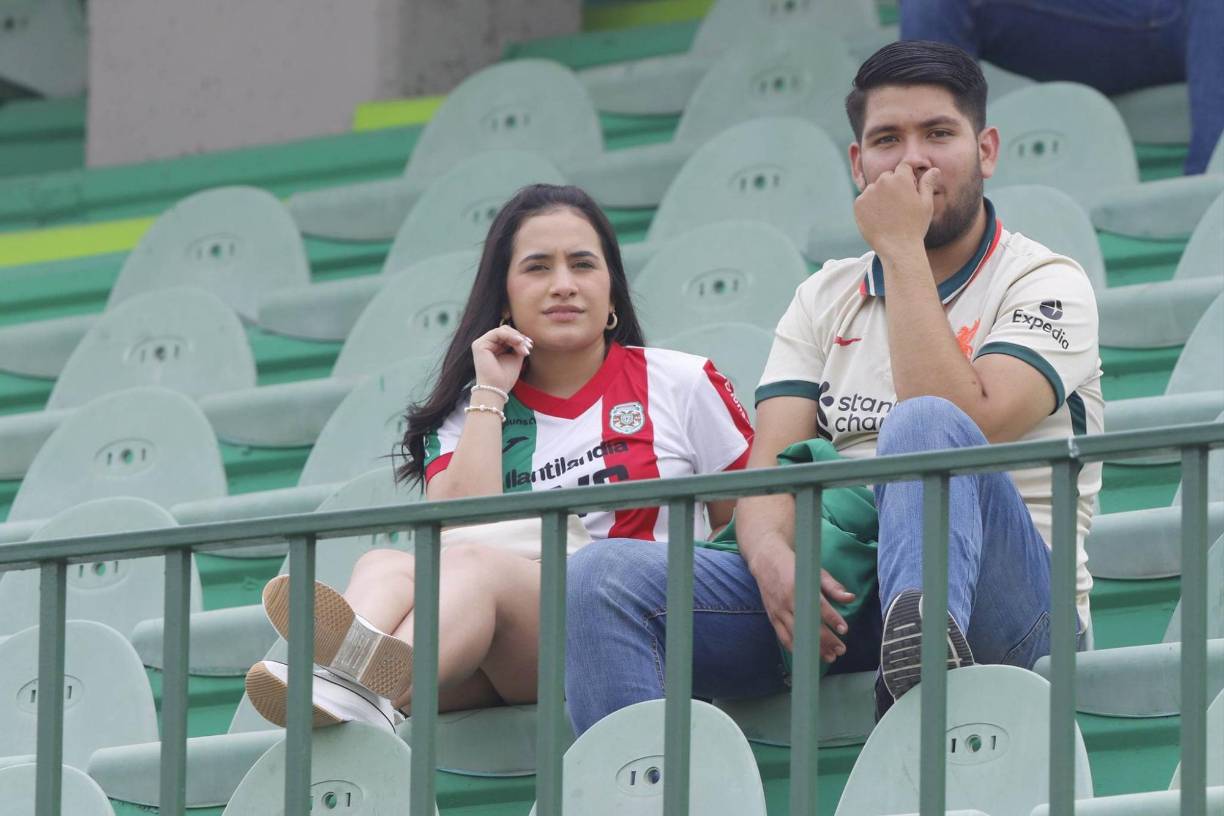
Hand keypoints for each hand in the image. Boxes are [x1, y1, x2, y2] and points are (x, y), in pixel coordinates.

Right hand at [471, 325, 531, 394]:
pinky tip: (519, 341)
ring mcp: (481, 343)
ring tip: (524, 348)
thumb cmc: (505, 377)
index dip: (520, 338)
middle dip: (519, 338)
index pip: (507, 335)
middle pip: (505, 331)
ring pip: (502, 330)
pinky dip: (510, 336)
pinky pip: (497, 333)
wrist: (497, 389)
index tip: (530, 346)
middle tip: (528, 347)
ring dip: (517, 338)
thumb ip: (518, 345)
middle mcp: (486, 344)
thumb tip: (524, 336)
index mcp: (493, 347)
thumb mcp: (515, 357)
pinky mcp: (479, 345)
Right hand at [749, 543, 854, 662]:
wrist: (766, 560)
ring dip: (812, 647)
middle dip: (825, 640)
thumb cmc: (794, 566)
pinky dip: (795, 647)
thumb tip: (850, 598)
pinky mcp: (772, 617)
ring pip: (796, 635)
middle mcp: (787, 601)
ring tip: (829, 656)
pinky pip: (783, 637)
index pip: (818, 606)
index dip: (831, 619)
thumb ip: (832, 586)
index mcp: (799, 587)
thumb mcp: (815, 571)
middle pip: (807, 625)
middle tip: (841, 650)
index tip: (843, 630)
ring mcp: (778, 611)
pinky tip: (808, 653)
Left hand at [853, 162, 939, 260]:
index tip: (909, 191)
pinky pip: (864, 200)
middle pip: (888, 176)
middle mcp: (883, 182)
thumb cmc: (915, 226)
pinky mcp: (858, 204)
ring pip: (875, 188)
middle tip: (899, 205)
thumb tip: (934, 169)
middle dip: (893, 186)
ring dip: (880, 195)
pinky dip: (869, 206)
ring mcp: (868, 193)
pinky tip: (879, 218)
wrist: (897, 248)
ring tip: (889, 214)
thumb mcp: (926, 204)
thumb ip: (927, 184)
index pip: (904, 167)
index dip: (908, 178)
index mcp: (901, 178)